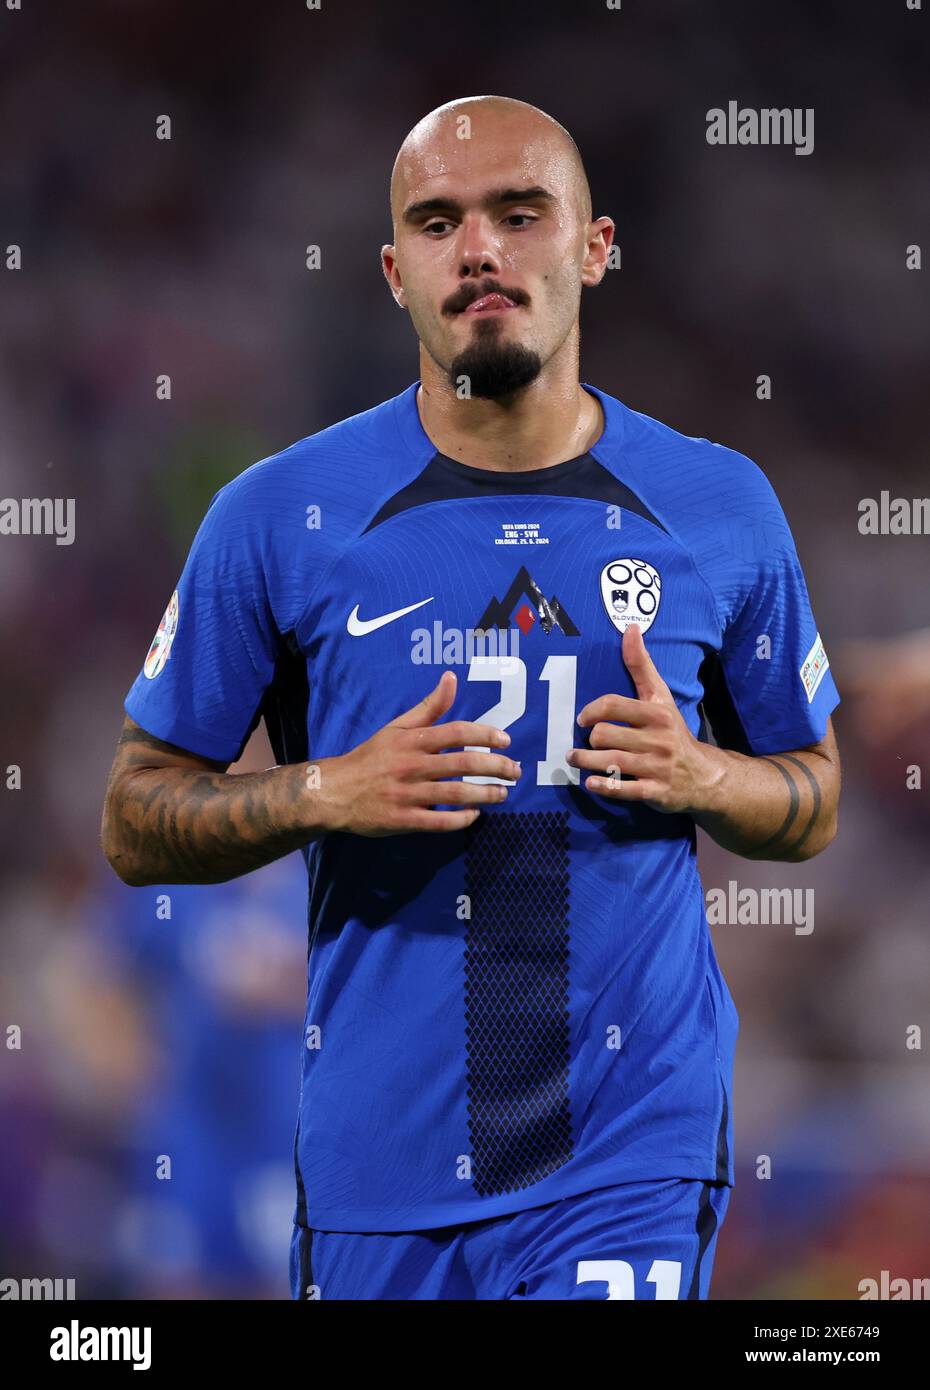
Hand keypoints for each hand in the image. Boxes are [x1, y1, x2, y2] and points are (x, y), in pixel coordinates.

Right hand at [320, 670, 521, 834]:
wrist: (334, 792)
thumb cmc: (372, 757)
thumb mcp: (397, 727)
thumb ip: (429, 707)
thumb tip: (451, 677)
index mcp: (411, 740)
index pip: (455, 732)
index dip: (484, 735)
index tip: (506, 741)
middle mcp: (411, 765)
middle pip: (462, 763)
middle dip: (495, 767)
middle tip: (516, 771)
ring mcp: (407, 794)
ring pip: (455, 794)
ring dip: (485, 794)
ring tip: (503, 793)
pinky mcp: (403, 820)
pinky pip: (439, 822)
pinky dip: (461, 819)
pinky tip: (475, 815)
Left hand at [567, 623, 712, 812]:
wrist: (704, 776)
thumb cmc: (673, 732)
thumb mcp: (660, 698)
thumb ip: (642, 666)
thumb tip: (631, 628)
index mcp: (656, 713)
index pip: (612, 705)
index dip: (590, 710)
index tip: (582, 718)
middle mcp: (657, 739)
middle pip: (604, 736)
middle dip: (588, 741)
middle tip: (581, 745)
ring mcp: (656, 767)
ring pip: (608, 763)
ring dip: (585, 762)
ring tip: (575, 759)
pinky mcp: (654, 792)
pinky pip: (620, 789)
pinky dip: (602, 786)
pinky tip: (592, 783)